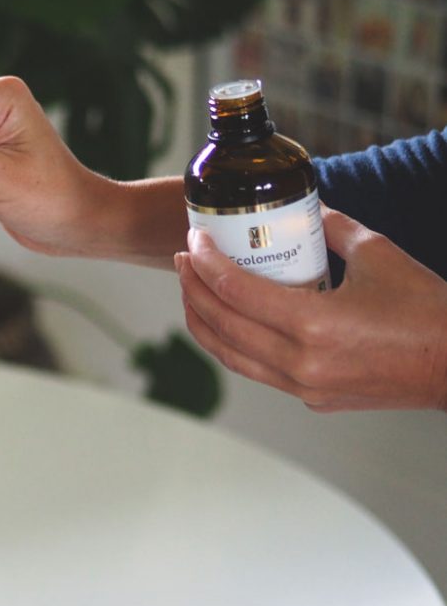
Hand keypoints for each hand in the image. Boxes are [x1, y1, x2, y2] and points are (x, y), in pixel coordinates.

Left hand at [176, 208, 446, 411]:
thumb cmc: (428, 312)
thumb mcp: (378, 254)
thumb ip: (332, 227)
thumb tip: (304, 208)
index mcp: (313, 324)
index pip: (234, 291)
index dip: (205, 263)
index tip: (192, 243)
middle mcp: (300, 362)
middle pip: (221, 324)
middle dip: (192, 290)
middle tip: (183, 262)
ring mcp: (305, 386)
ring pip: (230, 356)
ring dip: (203, 322)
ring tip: (191, 293)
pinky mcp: (313, 398)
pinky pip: (257, 371)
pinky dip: (233, 345)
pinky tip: (228, 324)